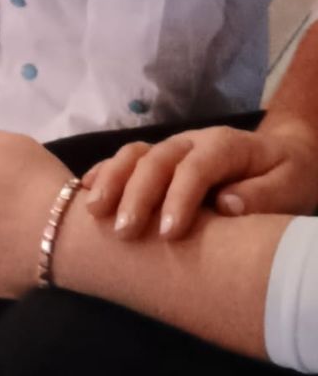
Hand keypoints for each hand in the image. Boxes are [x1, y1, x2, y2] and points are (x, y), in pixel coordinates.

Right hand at [82, 119, 317, 240]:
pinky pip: (125, 160)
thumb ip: (262, 195)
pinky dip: (103, 173)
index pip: (195, 167)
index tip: (167, 234)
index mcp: (224, 145)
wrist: (285, 156)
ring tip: (94, 211)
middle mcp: (191, 141)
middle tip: (123, 232)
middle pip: (156, 160)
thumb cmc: (289, 176)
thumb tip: (226, 205)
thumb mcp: (290, 187)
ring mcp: (172, 148)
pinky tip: (86, 193)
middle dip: (136, 194)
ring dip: (112, 180)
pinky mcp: (159, 159)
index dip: (178, 197)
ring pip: (134, 155)